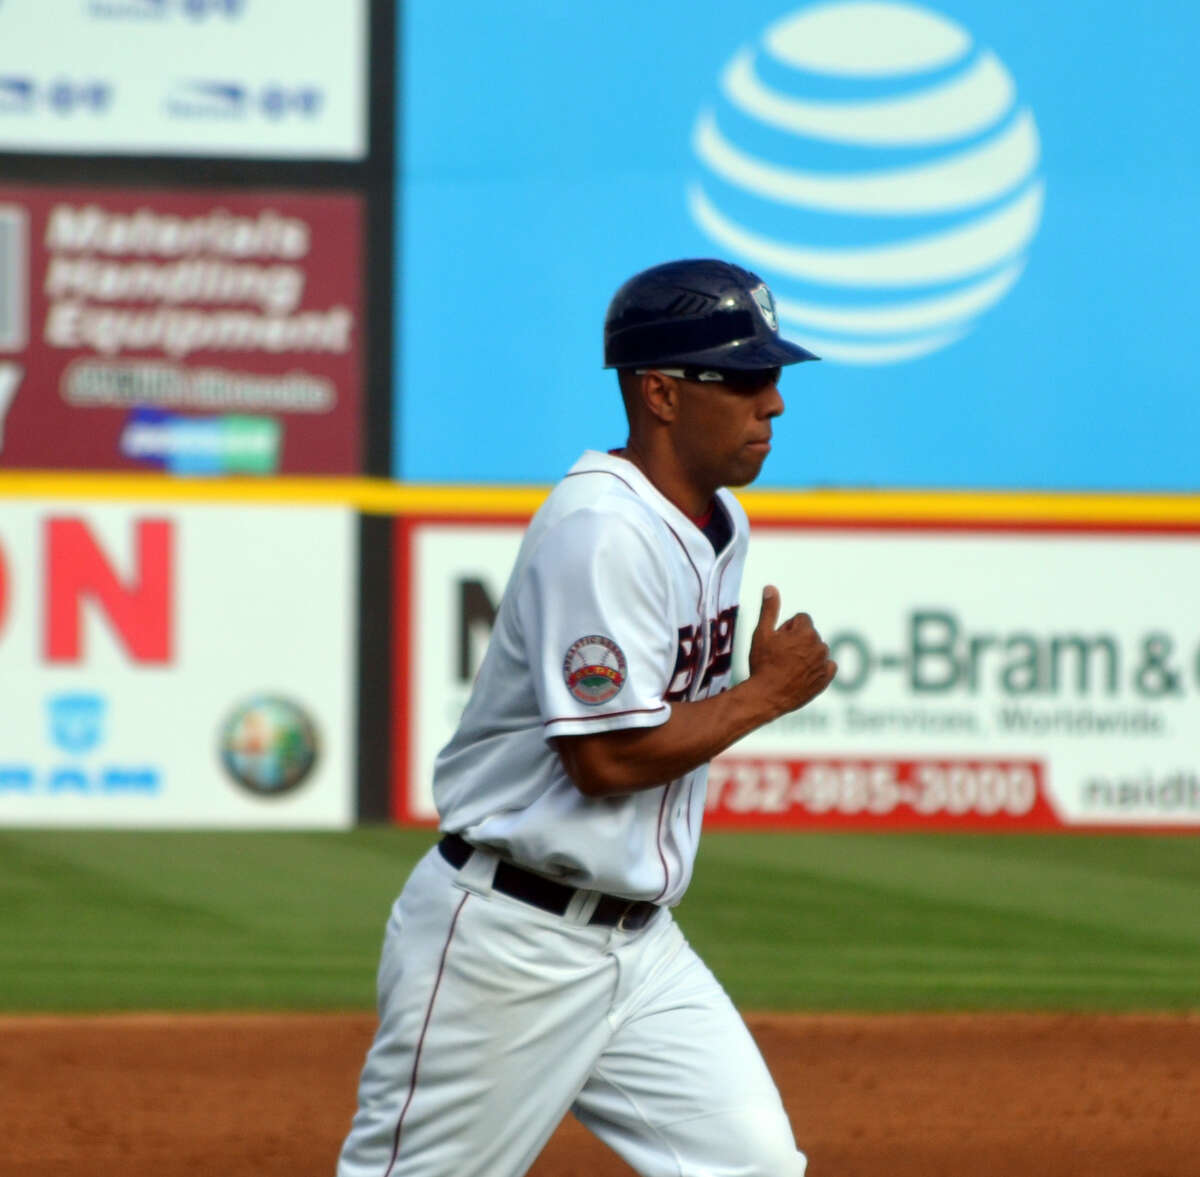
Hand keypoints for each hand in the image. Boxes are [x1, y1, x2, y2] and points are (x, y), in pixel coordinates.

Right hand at [746, 585, 836, 717]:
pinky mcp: (826, 679)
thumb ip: (769, 609)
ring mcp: (824, 663)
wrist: (767, 696)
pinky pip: (827, 666)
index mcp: (806, 631)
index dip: (786, 630)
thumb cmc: (763, 664)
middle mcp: (820, 645)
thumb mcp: (762, 634)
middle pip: (809, 634)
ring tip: (788, 668)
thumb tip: (770, 587)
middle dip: (797, 641)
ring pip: (816, 650)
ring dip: (806, 655)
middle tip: (780, 657)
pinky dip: (817, 668)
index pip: (801, 619)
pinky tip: (802, 675)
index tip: (777, 643)